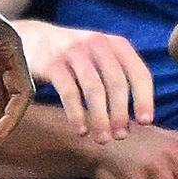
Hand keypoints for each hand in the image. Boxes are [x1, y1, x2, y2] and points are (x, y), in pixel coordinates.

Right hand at [25, 23, 154, 144]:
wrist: (32, 39)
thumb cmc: (74, 58)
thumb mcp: (100, 58)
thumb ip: (118, 79)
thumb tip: (134, 121)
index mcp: (116, 44)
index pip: (138, 72)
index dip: (144, 99)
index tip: (145, 122)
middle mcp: (97, 43)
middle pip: (116, 83)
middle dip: (120, 113)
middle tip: (120, 136)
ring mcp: (74, 52)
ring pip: (94, 89)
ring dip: (100, 118)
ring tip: (102, 139)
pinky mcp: (52, 63)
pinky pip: (69, 92)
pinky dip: (77, 115)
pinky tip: (81, 131)